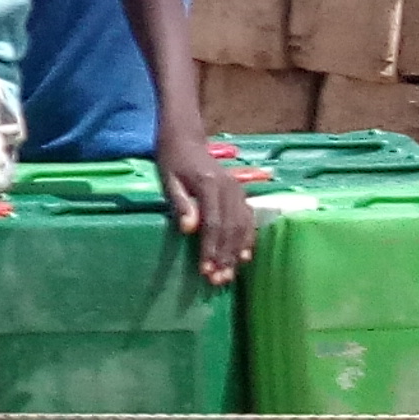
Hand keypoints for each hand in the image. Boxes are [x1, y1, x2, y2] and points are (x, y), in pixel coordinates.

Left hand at [158, 146, 260, 285]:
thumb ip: (181, 203)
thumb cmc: (172, 160)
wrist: (186, 138)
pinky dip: (248, 239)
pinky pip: (249, 219)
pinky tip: (244, 257)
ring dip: (236, 253)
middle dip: (224, 257)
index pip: (213, 223)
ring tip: (229, 275)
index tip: (205, 270)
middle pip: (230, 229)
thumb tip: (188, 229)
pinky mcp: (241, 194)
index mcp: (210, 184)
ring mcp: (238, 190)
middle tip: (217, 281)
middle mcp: (230, 188)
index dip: (210, 248)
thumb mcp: (169, 179)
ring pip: (242, 227)